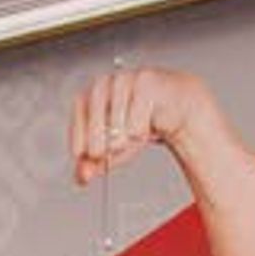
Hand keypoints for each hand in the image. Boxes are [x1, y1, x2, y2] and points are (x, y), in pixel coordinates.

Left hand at [69, 66, 221, 186]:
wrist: (176, 107)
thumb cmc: (142, 120)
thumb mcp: (115, 145)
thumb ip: (95, 161)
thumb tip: (82, 177)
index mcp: (95, 92)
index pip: (80, 106)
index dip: (78, 131)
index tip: (80, 154)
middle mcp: (109, 81)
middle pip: (95, 104)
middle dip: (95, 134)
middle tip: (99, 156)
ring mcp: (128, 78)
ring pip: (118, 112)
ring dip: (123, 136)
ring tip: (135, 138)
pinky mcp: (147, 81)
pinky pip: (138, 115)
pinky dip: (139, 130)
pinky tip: (148, 128)